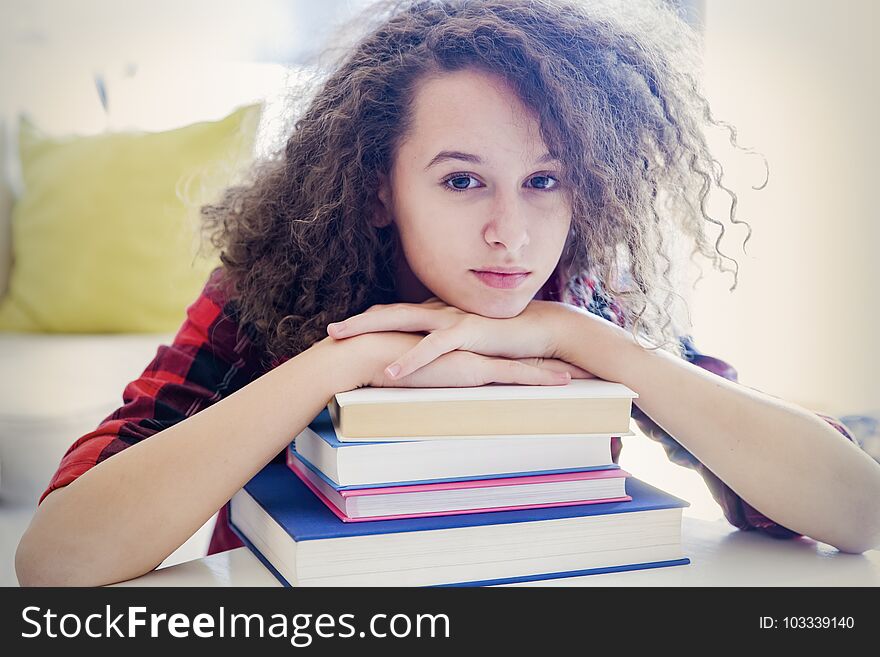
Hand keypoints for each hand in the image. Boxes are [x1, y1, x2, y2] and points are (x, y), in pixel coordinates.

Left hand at [328, 297, 575, 380]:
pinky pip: (431, 346)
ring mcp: (452, 318)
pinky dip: (409, 359)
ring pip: (402, 320)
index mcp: (440, 312)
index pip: (398, 315)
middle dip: (358, 321)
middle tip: (330, 333)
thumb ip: (451, 345)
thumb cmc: (508, 339)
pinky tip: (389, 372)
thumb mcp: (473, 343)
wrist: (543, 330)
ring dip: (369, 330)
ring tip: (342, 341)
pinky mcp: (467, 332)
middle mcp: (441, 310)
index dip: (371, 322)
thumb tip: (433, 357)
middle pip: (390, 312)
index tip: (347, 333)